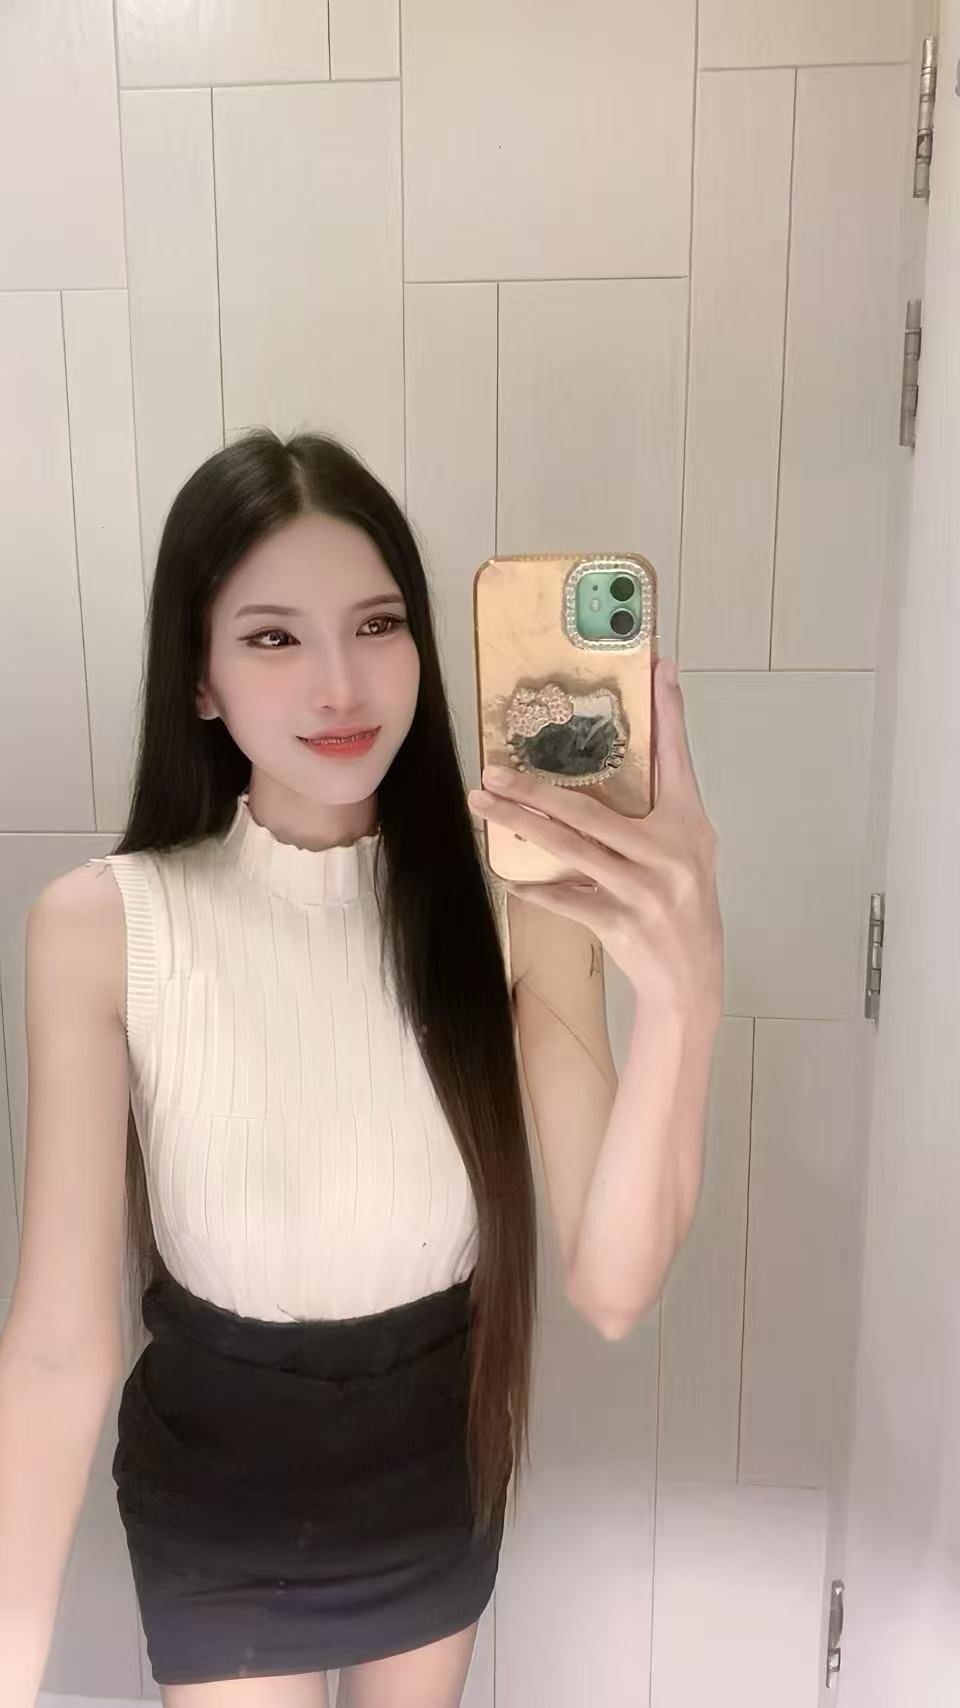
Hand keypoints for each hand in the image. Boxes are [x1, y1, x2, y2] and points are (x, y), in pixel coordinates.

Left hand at [467, 658, 722, 1018]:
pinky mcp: (623, 924)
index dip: (668, 713)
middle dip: (536, 787)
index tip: (659, 666)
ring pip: (570, 849)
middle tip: (494, 769)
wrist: (691, 980)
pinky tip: (510, 878)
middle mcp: (670, 852)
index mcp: (689, 825)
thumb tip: (609, 766)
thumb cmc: (682, 906)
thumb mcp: (685, 852)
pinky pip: (567, 899)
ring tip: (484, 806)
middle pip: (591, 810)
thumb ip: (658, 810)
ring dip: (520, 825)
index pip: (677, 758)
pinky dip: (536, 889)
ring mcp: (645, 890)